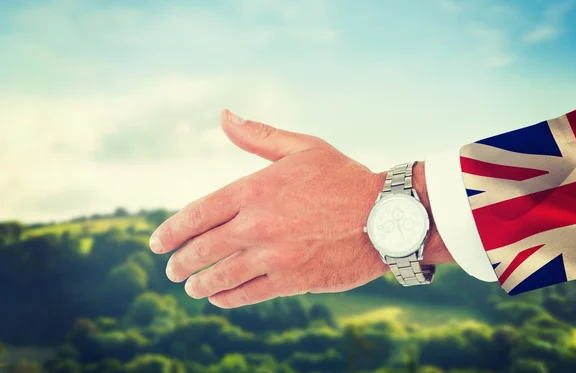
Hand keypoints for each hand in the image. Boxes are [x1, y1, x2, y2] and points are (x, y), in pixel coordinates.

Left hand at [149, 110, 449, 307]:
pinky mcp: (291, 280)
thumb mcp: (302, 147)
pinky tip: (219, 298)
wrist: (386, 216)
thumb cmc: (344, 178)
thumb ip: (258, 136)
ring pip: (221, 276)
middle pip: (202, 249)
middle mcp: (256, 226)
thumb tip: (223, 115)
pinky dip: (227, 298)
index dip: (171, 231)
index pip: (197, 214)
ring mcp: (272, 256)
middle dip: (181, 262)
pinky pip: (247, 294)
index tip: (156, 243)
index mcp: (254, 191)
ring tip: (191, 287)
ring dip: (200, 284)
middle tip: (171, 270)